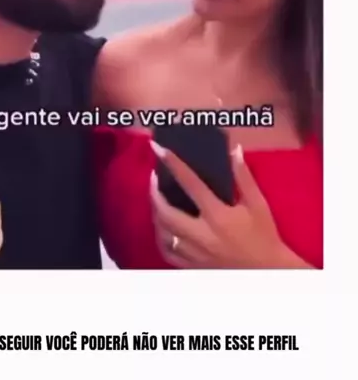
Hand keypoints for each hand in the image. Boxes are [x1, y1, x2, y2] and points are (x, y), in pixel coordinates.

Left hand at [150, 142, 311, 268]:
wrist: (268, 273)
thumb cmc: (264, 236)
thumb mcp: (258, 204)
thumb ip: (243, 176)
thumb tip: (233, 150)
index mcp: (218, 216)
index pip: (190, 183)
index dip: (173, 163)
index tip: (159, 149)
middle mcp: (202, 235)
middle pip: (166, 212)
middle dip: (154, 193)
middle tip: (153, 178)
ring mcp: (195, 253)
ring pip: (163, 233)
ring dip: (155, 214)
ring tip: (156, 199)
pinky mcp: (193, 267)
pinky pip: (167, 252)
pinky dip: (160, 237)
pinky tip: (162, 227)